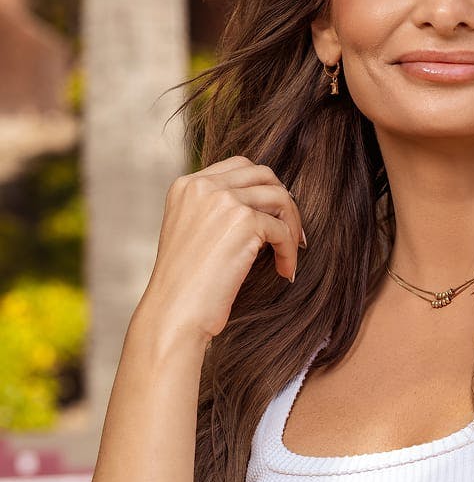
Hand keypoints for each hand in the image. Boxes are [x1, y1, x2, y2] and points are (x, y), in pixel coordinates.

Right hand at [137, 155, 305, 343]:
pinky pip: (282, 229)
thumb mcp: (195, 232)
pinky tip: (284, 270)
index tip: (275, 215)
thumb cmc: (187, 284)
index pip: (239, 166)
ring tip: (289, 253)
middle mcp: (201, 186)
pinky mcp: (243, 221)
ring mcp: (222, 200)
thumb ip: (219, 209)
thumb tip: (269, 199)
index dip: (263, 188)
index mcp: (186, 185)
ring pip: (279, 197)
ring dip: (291, 226)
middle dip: (283, 201)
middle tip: (291, 232)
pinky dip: (289, 251)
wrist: (174, 315)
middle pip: (263, 174)